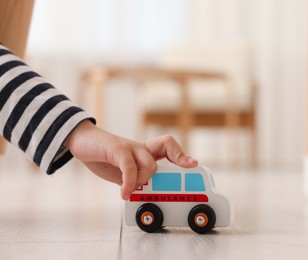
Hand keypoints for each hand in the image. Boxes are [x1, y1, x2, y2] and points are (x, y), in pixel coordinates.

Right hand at [64, 120, 197, 199]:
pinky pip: (129, 166)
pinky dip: (129, 182)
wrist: (81, 143)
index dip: (181, 154)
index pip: (167, 147)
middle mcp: (140, 148)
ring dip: (142, 182)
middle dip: (178, 159)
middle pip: (166, 144)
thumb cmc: (104, 158)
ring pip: (150, 164)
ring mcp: (129, 146)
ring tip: (129, 190)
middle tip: (181, 175)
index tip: (193, 164)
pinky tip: (124, 193)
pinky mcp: (116, 148)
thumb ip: (135, 180)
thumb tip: (145, 195)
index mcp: (144, 152)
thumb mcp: (122, 173)